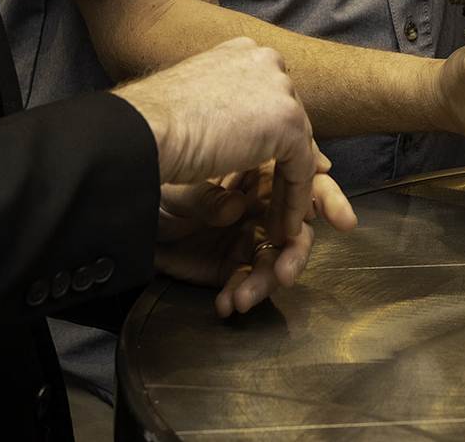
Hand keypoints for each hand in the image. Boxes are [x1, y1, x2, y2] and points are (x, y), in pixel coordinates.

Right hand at [111, 37, 320, 244]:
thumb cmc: (154, 125)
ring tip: (280, 225)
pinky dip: (294, 202)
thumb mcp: (196, 106)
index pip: (271, 102)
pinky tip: (282, 228)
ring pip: (298, 147)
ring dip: (290, 191)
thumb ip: (228, 112)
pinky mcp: (287, 120)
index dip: (274, 142)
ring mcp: (280, 88)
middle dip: (287, 166)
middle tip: (283, 205)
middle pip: (290, 122)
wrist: (143, 130)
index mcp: (243, 53)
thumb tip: (251, 135)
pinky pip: (301, 169)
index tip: (273, 176)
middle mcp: (266, 61)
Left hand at [151, 159, 357, 316]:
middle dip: (298, 250)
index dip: (324, 198)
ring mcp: (244, 231)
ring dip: (266, 279)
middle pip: (297, 223)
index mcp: (258, 162)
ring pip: (275, 257)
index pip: (304, 175)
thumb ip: (217, 194)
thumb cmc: (156, 172)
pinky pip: (247, 280)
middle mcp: (258, 198)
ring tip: (249, 294)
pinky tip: (229, 302)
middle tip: (292, 269)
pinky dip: (242, 292)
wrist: (124, 200)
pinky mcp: (227, 262)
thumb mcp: (188, 174)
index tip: (340, 222)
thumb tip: (239, 213)